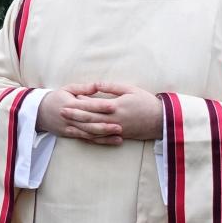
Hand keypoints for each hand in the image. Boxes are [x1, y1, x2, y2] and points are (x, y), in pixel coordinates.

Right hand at [38, 83, 116, 144]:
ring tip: (119, 136)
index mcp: (70, 103)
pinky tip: (111, 141)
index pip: (87, 105)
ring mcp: (70, 127)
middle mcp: (70, 117)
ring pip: (88, 133)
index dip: (100, 106)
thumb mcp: (67, 89)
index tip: (113, 106)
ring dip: (104, 135)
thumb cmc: (56, 98)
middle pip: (89, 122)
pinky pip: (86, 138)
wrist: (38, 112)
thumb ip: (83, 88)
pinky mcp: (70, 134)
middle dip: (105, 125)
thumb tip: (97, 85)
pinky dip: (99, 141)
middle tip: (120, 126)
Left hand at [45, 81, 162, 143]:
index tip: (68, 100)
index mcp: (115, 106)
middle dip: (74, 115)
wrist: (161, 120)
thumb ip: (112, 87)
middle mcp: (114, 120)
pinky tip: (82, 135)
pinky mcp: (119, 135)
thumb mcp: (130, 89)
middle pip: (90, 118)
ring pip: (94, 130)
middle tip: (60, 112)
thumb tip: (96, 84)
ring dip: (79, 127)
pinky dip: (91, 137)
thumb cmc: (146, 102)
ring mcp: (116, 129)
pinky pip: (102, 138)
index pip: (93, 105)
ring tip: (68, 124)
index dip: (79, 103)